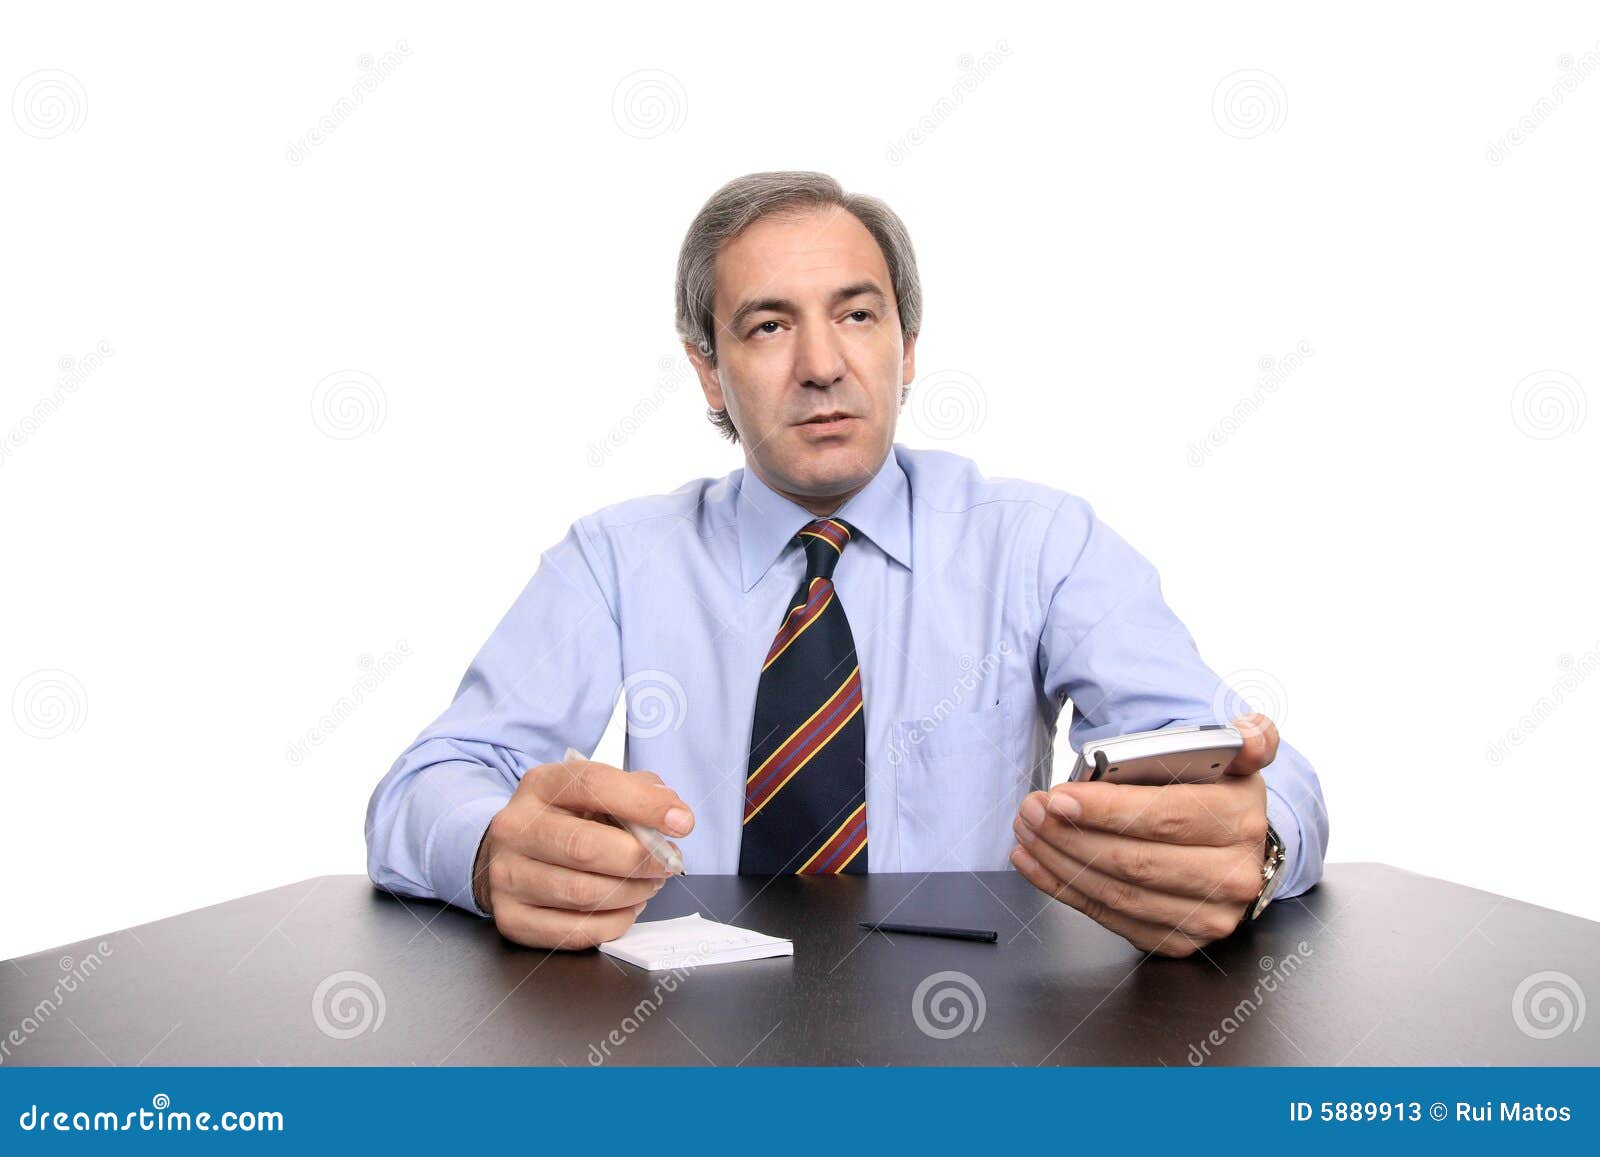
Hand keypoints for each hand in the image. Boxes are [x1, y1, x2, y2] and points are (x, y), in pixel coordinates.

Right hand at [471, 755, 693, 949]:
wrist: (512, 852)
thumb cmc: (567, 820)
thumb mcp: (594, 793)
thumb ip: (637, 792)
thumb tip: (673, 814)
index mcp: (540, 785)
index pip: (593, 786)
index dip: (644, 804)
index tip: (681, 823)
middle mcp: (515, 828)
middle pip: (585, 847)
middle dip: (640, 858)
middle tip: (667, 863)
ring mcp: (507, 876)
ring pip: (582, 893)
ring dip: (631, 892)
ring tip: (649, 884)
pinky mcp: (512, 918)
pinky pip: (575, 930)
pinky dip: (614, 922)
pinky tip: (627, 907)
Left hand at [1010, 714, 1278, 957]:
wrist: (1237, 850)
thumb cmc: (1217, 797)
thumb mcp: (1235, 760)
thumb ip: (1247, 738)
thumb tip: (1251, 732)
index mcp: (1241, 820)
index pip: (1167, 817)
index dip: (1107, 810)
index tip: (1059, 798)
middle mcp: (1232, 875)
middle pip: (1136, 862)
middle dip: (1071, 836)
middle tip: (1031, 810)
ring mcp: (1207, 916)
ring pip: (1118, 894)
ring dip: (1059, 862)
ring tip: (1028, 830)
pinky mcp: (1179, 941)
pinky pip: (1110, 918)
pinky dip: (1063, 889)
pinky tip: (1035, 862)